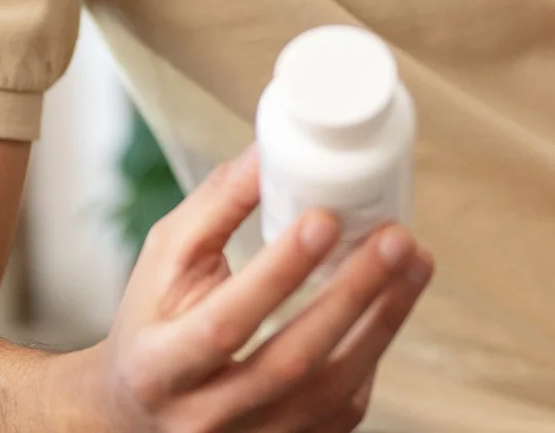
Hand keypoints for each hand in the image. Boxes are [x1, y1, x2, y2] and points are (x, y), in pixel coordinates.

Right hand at [62, 147, 433, 430]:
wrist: (139, 413)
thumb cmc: (153, 323)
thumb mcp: (163, 260)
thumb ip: (215, 206)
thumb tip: (271, 148)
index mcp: (160, 366)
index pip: (224, 325)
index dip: (278, 274)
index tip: (326, 219)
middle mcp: (204, 417)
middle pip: (291, 363)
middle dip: (352, 296)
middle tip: (396, 238)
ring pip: (331, 393)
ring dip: (383, 323)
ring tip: (415, 263)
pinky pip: (344, 409)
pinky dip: (374, 352)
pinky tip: (393, 303)